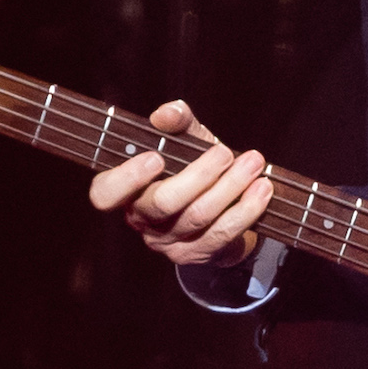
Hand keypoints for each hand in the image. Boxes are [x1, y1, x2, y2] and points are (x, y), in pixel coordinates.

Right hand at [87, 99, 275, 268]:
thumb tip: (167, 114)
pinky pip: (222, 234)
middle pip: (163, 203)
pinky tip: (262, 190)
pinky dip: (246, 209)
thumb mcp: (184, 140)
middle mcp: (141, 220)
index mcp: (126, 191)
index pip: (105, 193)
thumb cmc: (193, 165)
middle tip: (226, 152)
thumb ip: (176, 122)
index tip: (156, 157)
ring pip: (198, 217)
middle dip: (200, 175)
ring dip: (231, 187)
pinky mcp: (197, 254)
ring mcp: (167, 242)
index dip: (126, 178)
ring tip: (254, 163)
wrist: (222, 205)